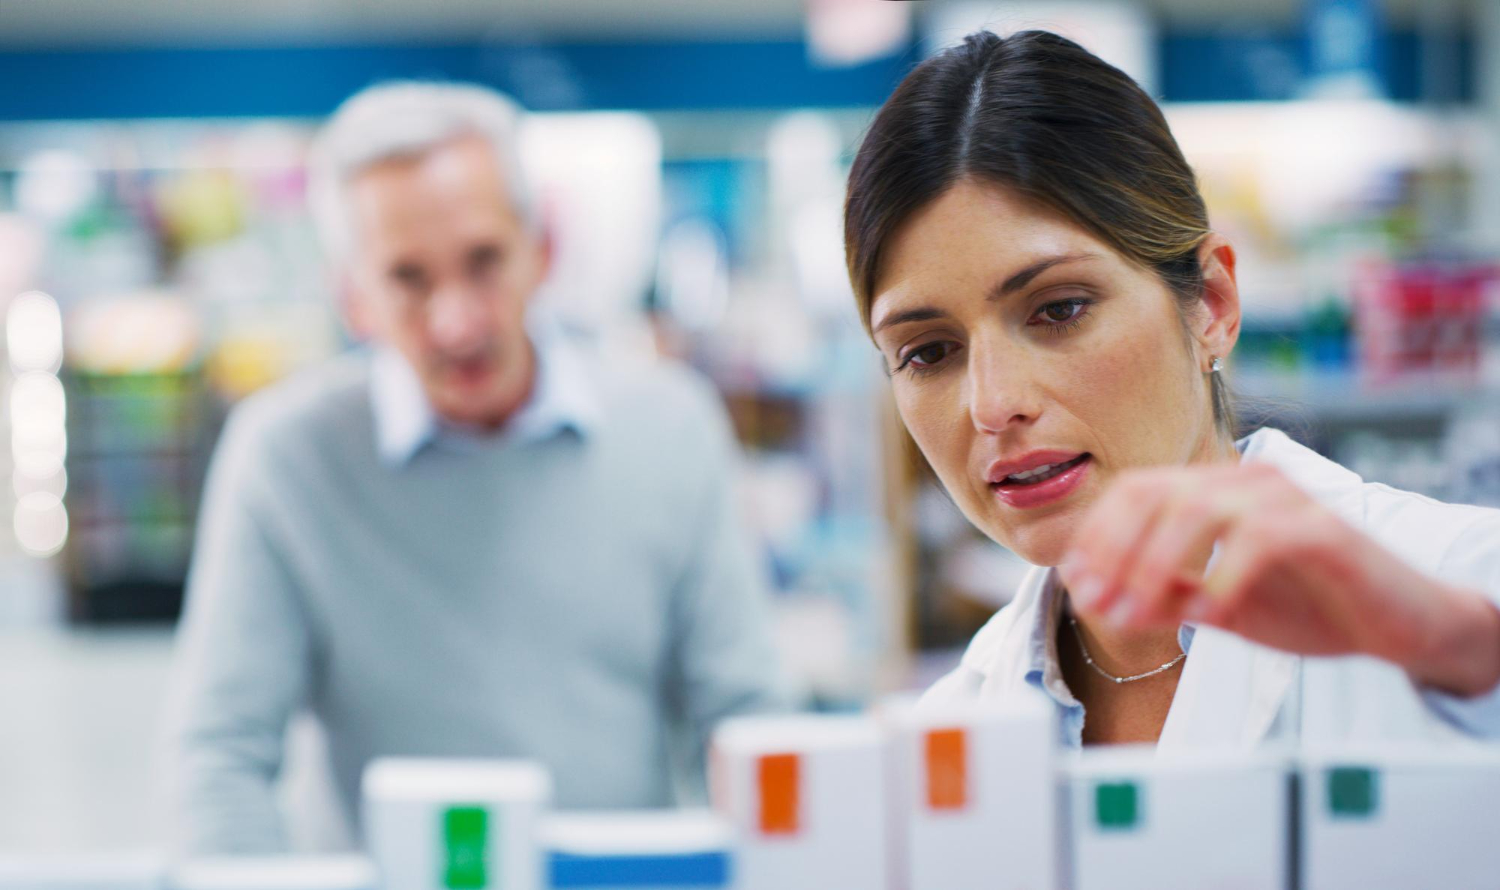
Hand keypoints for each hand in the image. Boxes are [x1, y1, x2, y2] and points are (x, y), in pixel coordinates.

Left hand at [1059, 462, 1499, 697]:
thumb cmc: (1307, 606)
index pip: (1135, 490)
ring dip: (1153, 565)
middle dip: (1114, 550)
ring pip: (1195, 509)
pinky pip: (1257, 540)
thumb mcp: (1216, 607)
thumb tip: (1093, 595)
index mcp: (1217, 488)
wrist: (1398, 623)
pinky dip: (1222, 577)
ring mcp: (1286, 498)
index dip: (1097, 536)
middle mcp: (1246, 480)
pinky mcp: (1322, 528)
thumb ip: (1162, 596)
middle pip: (1154, 493)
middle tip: (1097, 603)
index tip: (1077, 586)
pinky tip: (1212, 615)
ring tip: (1135, 614)